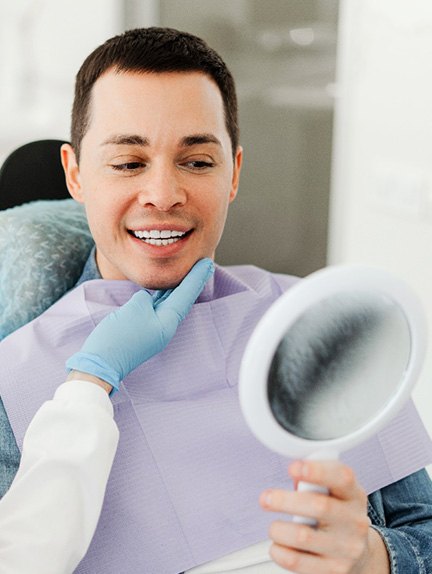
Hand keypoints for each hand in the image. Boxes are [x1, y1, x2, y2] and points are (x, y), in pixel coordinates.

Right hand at [66, 258, 213, 389]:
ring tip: (185, 271)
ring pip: (168, 302)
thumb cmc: (119, 336)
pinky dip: (161, 295)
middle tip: (203, 263)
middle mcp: (164, 326)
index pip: (186, 294)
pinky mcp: (141, 328)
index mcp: (168, 322)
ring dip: (176, 287)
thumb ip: (145, 298)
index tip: (208, 262)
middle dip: (191, 280)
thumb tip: (146, 299)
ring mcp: (153, 328)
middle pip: (181, 298)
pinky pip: (155, 307)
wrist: (100, 363)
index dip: (197, 277)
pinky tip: (162, 287)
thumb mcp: (135, 309)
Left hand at [260, 460, 389, 573]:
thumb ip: (314, 481)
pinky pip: (296, 561)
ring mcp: (346, 549)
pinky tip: (278, 546)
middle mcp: (354, 521)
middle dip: (285, 500)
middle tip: (266, 498)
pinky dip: (279, 551)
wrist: (358, 555)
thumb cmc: (337, 516)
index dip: (317, 470)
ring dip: (278, 529)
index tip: (293, 467)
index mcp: (353, 495)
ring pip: (303, 536)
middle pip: (319, 506)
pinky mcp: (333, 571)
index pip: (342, 477)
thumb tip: (294, 474)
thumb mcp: (334, 493)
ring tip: (275, 528)